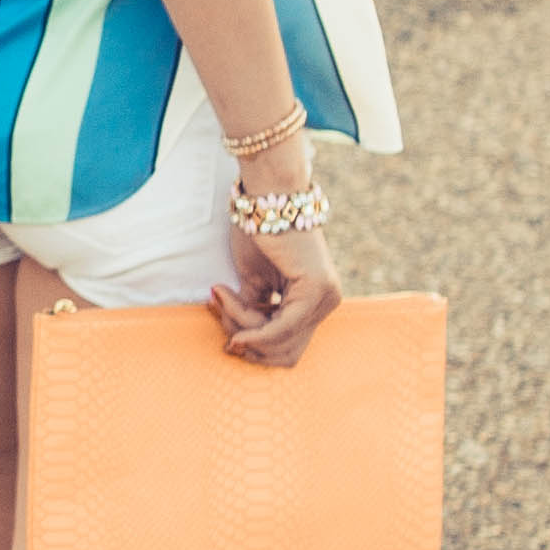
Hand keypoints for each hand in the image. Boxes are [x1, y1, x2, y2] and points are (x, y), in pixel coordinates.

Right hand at [220, 216, 338, 367]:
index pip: (287, 346)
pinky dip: (256, 332)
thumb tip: (240, 344)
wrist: (268, 197)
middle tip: (221, 318)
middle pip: (286, 353)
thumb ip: (254, 311)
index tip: (227, 338)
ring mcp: (326, 298)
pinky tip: (236, 332)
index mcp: (316, 300)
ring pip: (281, 341)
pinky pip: (284, 328)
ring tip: (221, 298)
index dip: (255, 348)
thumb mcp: (254, 282)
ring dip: (244, 328)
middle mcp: (328, 302)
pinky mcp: (316, 290)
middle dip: (249, 343)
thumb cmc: (259, 231)